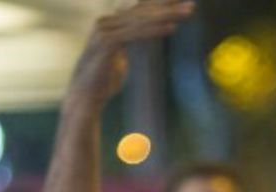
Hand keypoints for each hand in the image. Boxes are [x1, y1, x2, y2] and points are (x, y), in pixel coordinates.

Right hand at [65, 0, 195, 113]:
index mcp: (110, 25)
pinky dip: (154, 30)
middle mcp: (106, 23)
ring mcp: (105, 31)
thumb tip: (140, 36)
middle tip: (191, 6)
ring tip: (187, 13)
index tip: (180, 2)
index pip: (138, 9)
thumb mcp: (119, 57)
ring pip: (141, 20)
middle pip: (142, 11)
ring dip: (167, 16)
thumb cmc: (102, 81)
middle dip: (168, 7)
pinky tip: (171, 28)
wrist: (84, 97)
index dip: (160, 4)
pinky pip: (136, 34)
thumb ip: (128, 42)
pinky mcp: (107, 43)